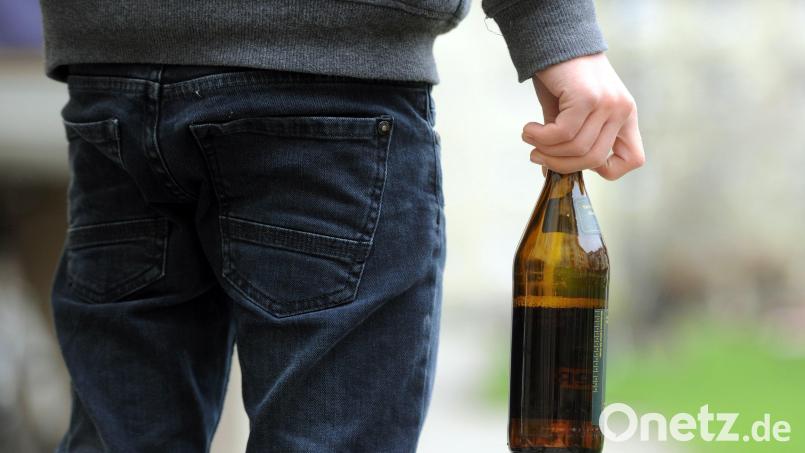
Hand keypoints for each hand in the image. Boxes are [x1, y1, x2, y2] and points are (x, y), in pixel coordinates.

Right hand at [522, 53, 644, 179]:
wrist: (555, 39)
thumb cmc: (561, 78)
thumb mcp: (569, 114)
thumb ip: (565, 142)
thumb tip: (548, 172)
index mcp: (624, 116)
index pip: (633, 159)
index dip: (606, 169)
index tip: (576, 159)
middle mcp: (622, 110)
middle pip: (594, 159)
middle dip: (561, 163)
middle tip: (537, 155)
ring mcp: (608, 103)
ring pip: (577, 149)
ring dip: (545, 149)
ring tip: (530, 138)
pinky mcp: (588, 97)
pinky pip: (562, 133)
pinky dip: (540, 137)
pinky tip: (529, 129)